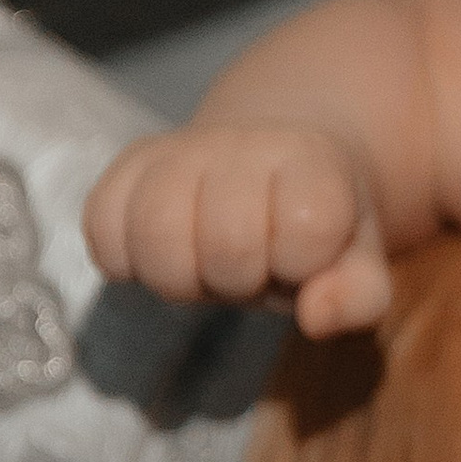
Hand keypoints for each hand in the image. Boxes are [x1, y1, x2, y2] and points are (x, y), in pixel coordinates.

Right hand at [87, 124, 391, 336]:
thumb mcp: (359, 261)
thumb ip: (357, 295)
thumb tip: (315, 316)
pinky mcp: (130, 162)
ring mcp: (181, 149)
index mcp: (313, 165)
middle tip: (253, 266)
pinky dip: (123, 258)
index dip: (301, 263)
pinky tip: (162, 254)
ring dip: (180, 276)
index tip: (303, 255)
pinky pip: (100, 224)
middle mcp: (244, 145)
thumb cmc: (317, 226)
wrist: (276, 156)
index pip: (304, 231)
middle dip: (241, 280)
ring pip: (153, 234)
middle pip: (225, 245)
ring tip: (204, 264)